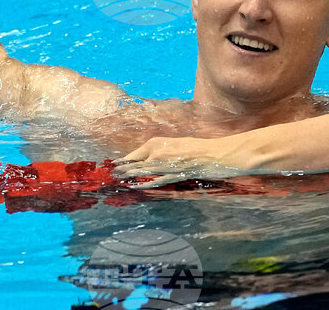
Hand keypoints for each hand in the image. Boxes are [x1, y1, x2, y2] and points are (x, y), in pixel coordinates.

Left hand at [112, 135, 252, 188]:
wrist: (217, 154)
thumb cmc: (199, 147)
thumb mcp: (178, 144)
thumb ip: (163, 150)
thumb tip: (151, 158)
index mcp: (160, 142)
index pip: (137, 152)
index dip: (125, 159)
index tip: (115, 163)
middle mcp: (160, 152)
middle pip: (136, 162)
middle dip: (123, 168)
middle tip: (112, 173)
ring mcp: (167, 165)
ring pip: (143, 172)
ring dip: (130, 177)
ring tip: (119, 180)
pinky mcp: (174, 176)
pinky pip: (157, 181)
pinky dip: (146, 184)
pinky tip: (136, 187)